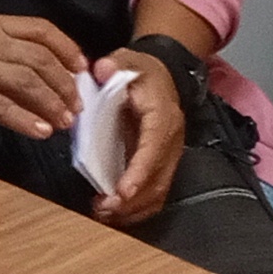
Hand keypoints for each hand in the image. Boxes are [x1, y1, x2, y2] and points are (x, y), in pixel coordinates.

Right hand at [0, 11, 86, 139]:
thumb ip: (1, 49)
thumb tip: (40, 71)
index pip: (40, 29)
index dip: (66, 48)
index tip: (81, 67)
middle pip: (39, 59)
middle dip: (64, 84)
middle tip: (75, 104)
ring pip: (27, 83)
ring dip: (51, 103)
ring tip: (63, 121)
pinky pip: (3, 107)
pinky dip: (26, 120)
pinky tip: (40, 131)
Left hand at [90, 48, 184, 225]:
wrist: (163, 77)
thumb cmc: (142, 73)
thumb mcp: (128, 60)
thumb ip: (114, 64)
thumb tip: (101, 70)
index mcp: (162, 116)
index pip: (153, 148)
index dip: (139, 172)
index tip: (122, 192)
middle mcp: (171, 140)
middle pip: (158, 178)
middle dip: (132, 199)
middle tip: (103, 208)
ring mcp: (169, 155)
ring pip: (158, 191)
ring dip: (133, 208)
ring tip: (103, 213)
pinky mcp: (162, 165)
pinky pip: (155, 193)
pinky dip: (137, 208)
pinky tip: (115, 213)